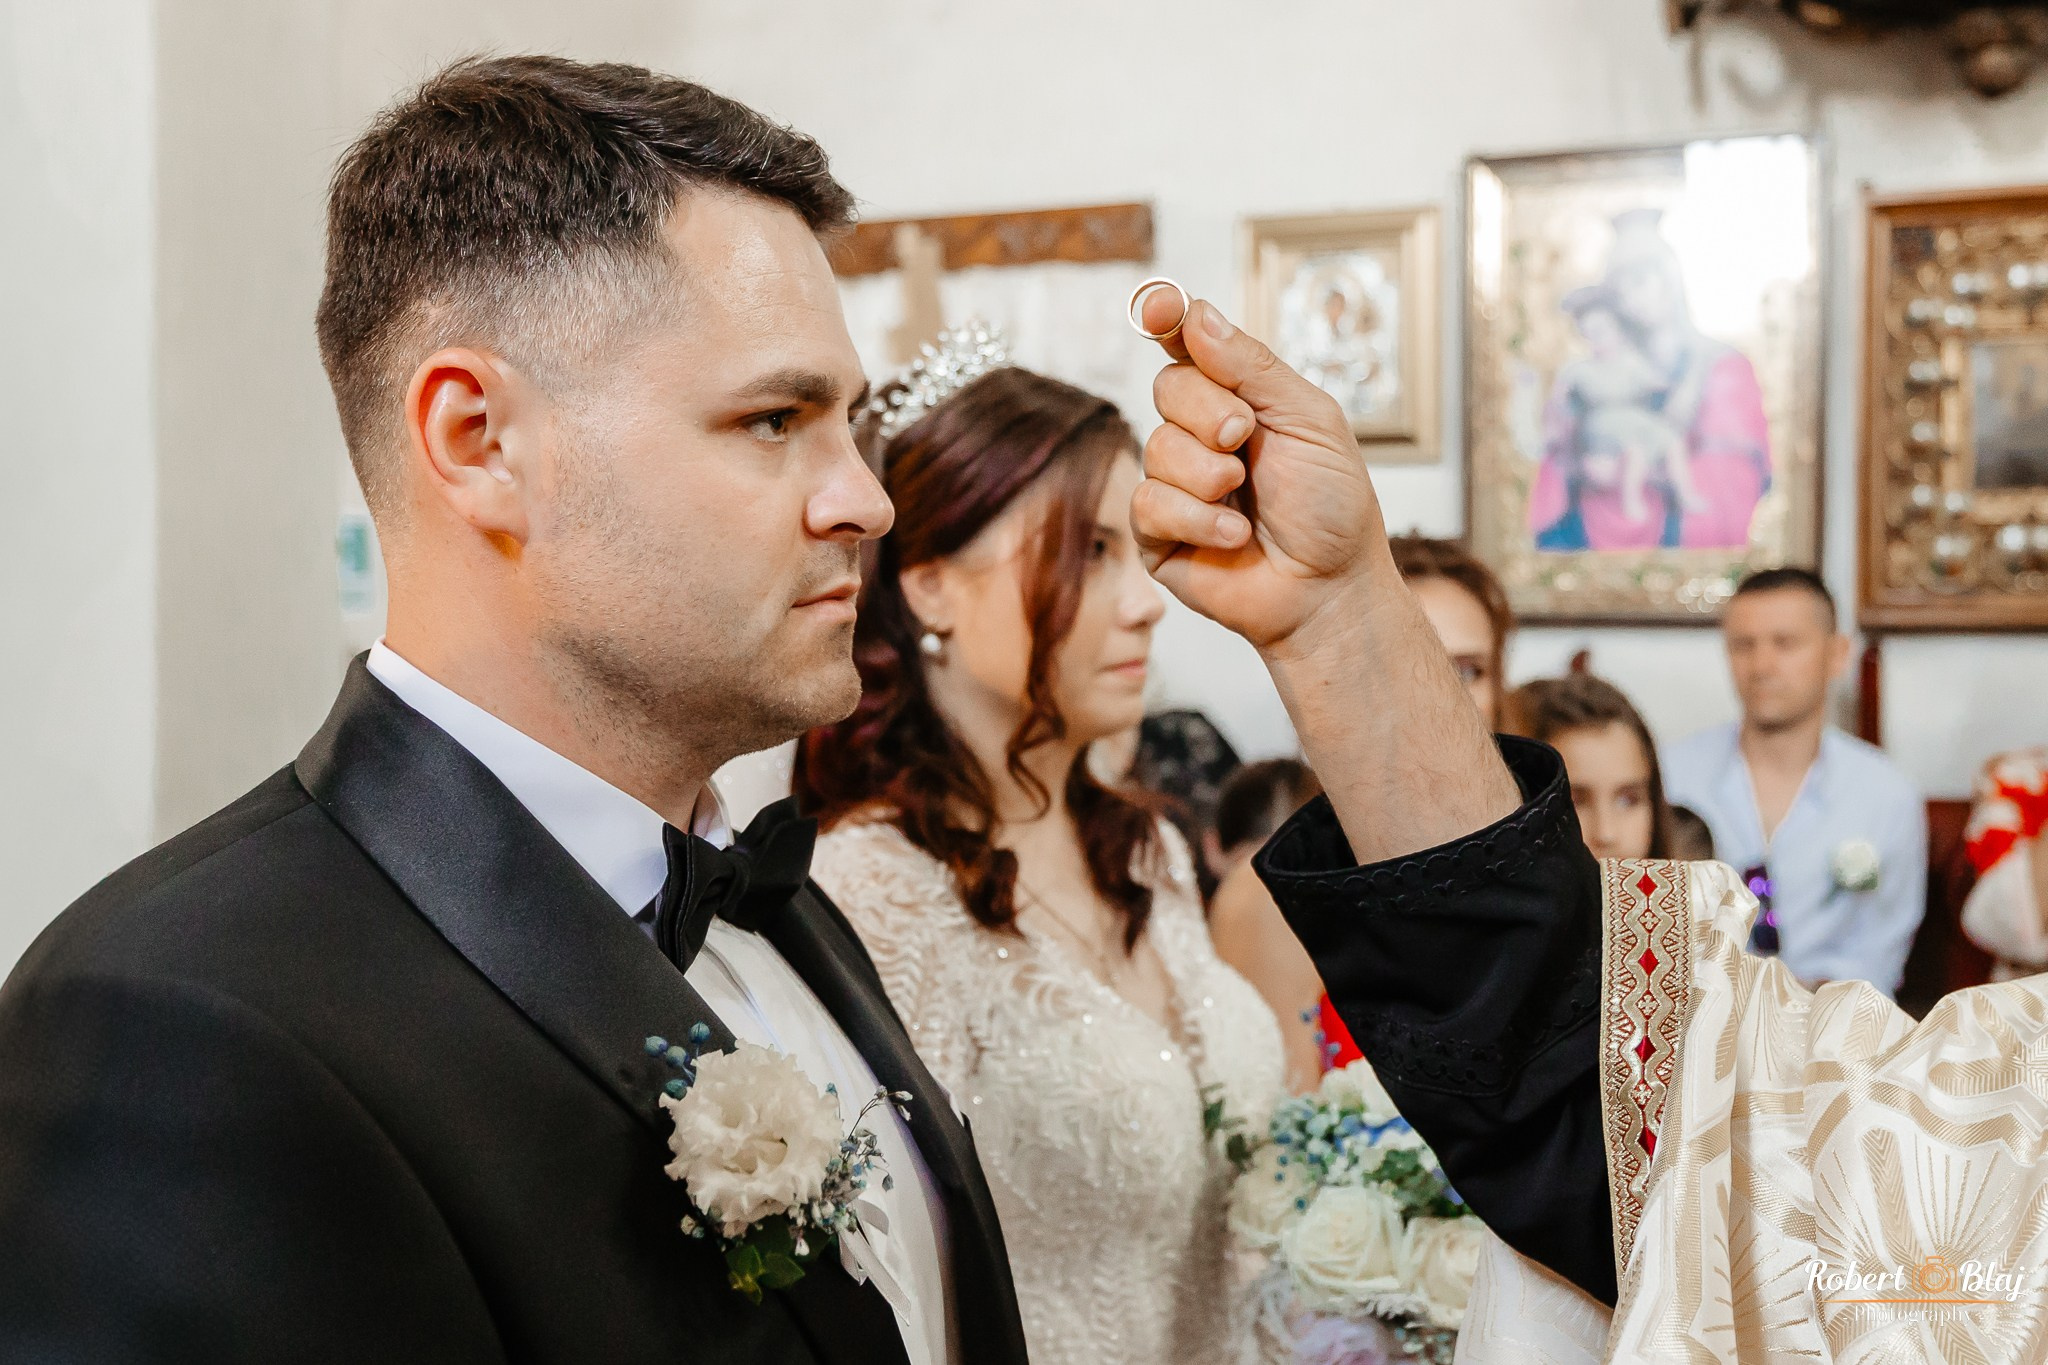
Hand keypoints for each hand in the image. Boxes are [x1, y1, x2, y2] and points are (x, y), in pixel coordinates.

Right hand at [1129, 293, 1394, 655]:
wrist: (1330, 588)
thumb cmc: (1331, 508)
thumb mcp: (1309, 420)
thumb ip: (1253, 367)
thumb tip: (1196, 315)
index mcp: (1240, 396)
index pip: (1190, 343)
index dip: (1168, 317)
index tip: (1159, 307)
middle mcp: (1201, 432)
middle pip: (1168, 386)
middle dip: (1210, 413)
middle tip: (1246, 440)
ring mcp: (1176, 482)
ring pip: (1157, 447)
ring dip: (1210, 475)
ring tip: (1248, 502)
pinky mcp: (1157, 532)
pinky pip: (1148, 502)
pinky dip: (1199, 518)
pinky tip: (1235, 536)